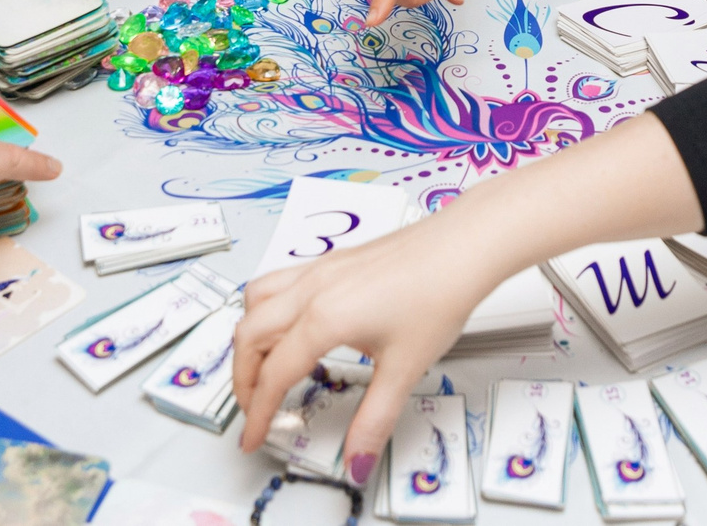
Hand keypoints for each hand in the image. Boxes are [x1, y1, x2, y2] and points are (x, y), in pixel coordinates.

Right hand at [236, 212, 499, 482]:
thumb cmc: (438, 294)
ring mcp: (318, 270)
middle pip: (250, 336)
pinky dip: (268, 310)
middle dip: (243, 379)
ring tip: (263, 367)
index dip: (259, 413)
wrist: (463, 245)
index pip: (273, 375)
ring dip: (250, 338)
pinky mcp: (331, 261)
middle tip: (255, 410)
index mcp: (323, 319)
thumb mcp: (404, 369)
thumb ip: (374, 419)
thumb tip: (356, 460)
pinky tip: (293, 327)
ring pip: (256, 301)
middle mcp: (311, 290)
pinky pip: (278, 283)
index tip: (253, 438)